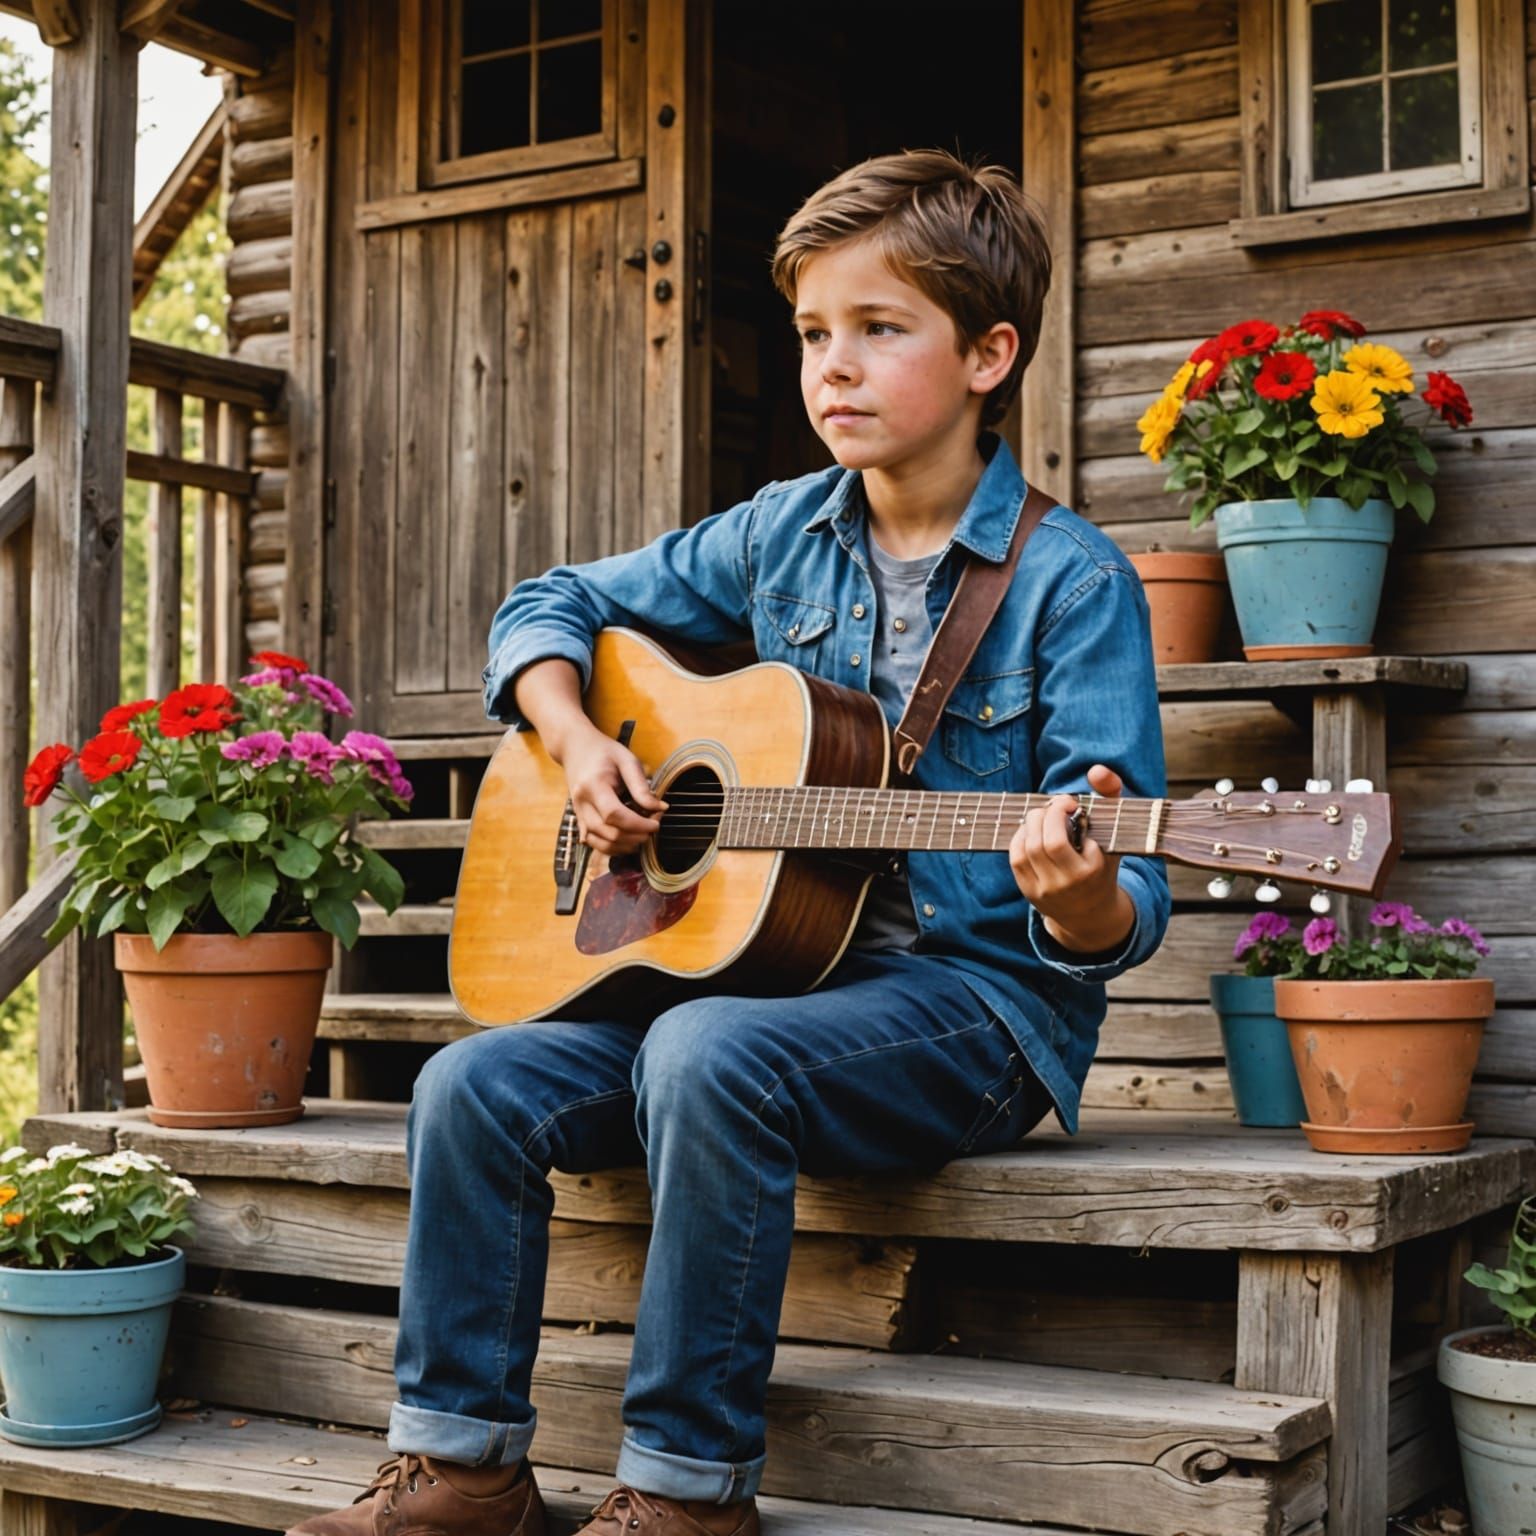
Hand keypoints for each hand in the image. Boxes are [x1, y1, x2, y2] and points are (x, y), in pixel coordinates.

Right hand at [559, 724, 666, 856]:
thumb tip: (660, 808)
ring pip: (600, 843)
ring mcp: (578, 813)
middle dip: (635, 836)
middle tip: (653, 826)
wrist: (575, 748)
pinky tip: (627, 840)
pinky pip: (593, 842)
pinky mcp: (578, 819)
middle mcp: (581, 803)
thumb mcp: (627, 761)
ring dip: (625, 845)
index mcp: (593, 785)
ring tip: (642, 834)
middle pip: (608, 832)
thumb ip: (641, 787)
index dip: (638, 824)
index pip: (614, 815)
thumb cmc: (604, 752)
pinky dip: (612, 847)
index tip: (656, 823)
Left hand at [1009, 763, 1134, 955]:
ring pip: (1027, 849)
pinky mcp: (1029, 892)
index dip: (1064, 812)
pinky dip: (1020, 838)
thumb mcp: (1114, 830)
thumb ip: (1110, 795)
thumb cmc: (1103, 862)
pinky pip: (1016, 858)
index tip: (1072, 807)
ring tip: (1043, 817)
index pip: (1070, 835)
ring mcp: (1046, 890)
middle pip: (1046, 842)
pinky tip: (1032, 831)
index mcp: (1092, 870)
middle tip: (1055, 806)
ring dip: (1031, 823)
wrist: (1091, 912)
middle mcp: (1068, 883)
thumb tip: (1096, 769)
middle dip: (1046, 814)